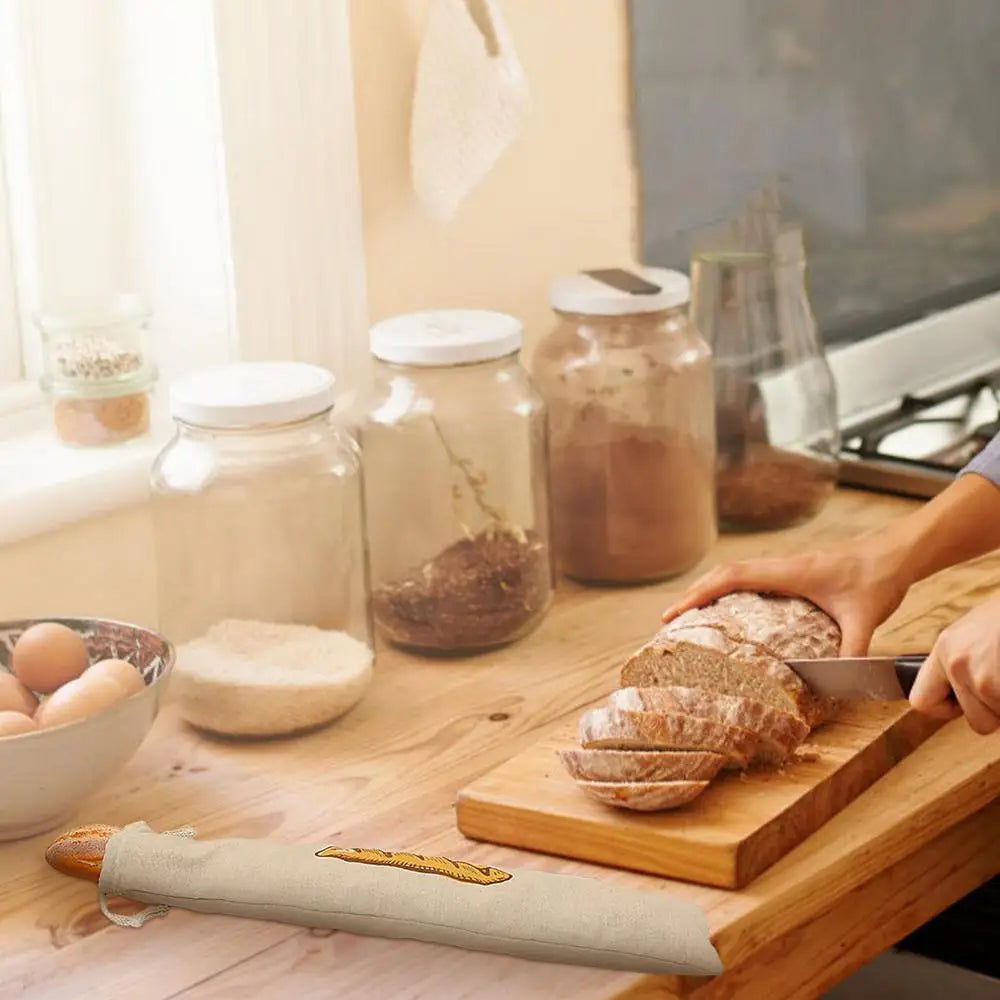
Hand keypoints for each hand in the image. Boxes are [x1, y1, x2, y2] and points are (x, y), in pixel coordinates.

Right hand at [662, 534, 912, 656]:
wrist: (896, 553)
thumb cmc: (879, 578)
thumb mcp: (865, 619)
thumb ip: (852, 652)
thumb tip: (840, 684)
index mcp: (790, 572)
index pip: (733, 577)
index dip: (701, 593)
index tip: (677, 611)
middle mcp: (782, 565)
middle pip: (725, 572)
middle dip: (695, 593)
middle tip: (671, 617)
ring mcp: (786, 565)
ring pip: (736, 571)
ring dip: (710, 587)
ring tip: (691, 611)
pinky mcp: (793, 569)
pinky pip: (750, 575)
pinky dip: (729, 586)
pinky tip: (729, 606)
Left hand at [910, 595, 999, 733]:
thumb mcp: (974, 632)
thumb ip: (960, 660)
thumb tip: (956, 693)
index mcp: (946, 649)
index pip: (921, 701)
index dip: (945, 708)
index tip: (961, 704)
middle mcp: (958, 664)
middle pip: (975, 720)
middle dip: (993, 710)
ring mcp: (984, 678)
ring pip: (996, 719)